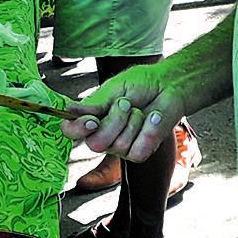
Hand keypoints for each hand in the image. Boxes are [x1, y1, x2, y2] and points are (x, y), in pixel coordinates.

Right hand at [62, 61, 187, 161]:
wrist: (168, 86)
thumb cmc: (140, 84)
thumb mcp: (114, 89)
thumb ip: (93, 103)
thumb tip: (69, 110)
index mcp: (91, 117)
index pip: (71, 131)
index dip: (77, 129)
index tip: (91, 120)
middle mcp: (102, 135)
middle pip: (95, 144)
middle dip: (114, 122)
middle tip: (126, 104)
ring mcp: (120, 147)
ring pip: (119, 146)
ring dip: (133, 122)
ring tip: (140, 111)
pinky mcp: (139, 152)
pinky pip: (137, 150)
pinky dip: (148, 130)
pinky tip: (152, 118)